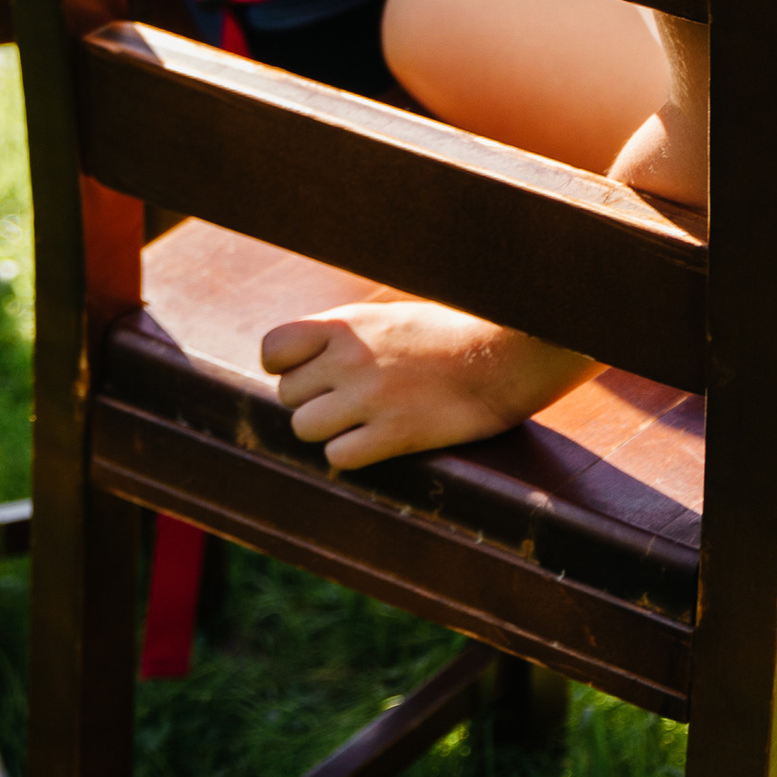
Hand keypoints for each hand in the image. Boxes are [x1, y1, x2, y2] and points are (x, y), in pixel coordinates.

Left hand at [260, 305, 590, 469]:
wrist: (503, 356)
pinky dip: (351, 455)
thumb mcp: (387, 319)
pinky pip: (339, 457)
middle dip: (311, 402)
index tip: (307, 374)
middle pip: (288, 395)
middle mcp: (349, 359)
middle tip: (346, 402)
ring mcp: (370, 396)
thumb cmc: (448, 336)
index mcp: (345, 324)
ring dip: (327, 431)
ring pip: (304, 428)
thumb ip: (344, 338)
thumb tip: (305, 363)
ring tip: (359, 424)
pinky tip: (377, 443)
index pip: (273, 348)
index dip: (283, 367)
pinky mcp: (394, 433)